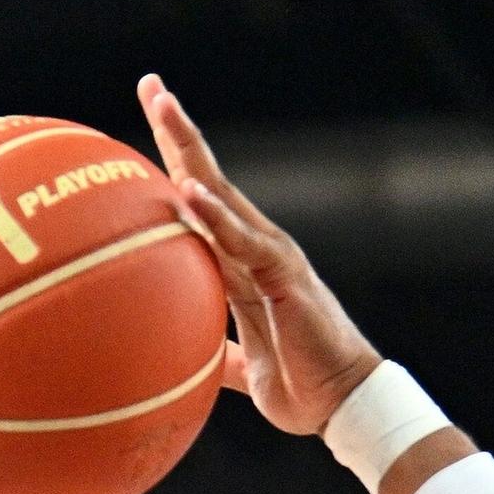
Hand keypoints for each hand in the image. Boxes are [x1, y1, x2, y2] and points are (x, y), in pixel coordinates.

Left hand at [138, 74, 382, 434]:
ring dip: (190, 150)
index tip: (150, 117)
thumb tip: (185, 365)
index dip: (176, 160)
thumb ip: (217, 357)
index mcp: (243, 264)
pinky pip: (243, 242)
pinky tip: (189, 189)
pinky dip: (215, 215)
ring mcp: (271, 255)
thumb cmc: (301, 387)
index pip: (202, 203)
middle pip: (208, 178)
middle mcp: (256, 247)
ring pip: (222, 194)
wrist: (344, 406)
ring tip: (163, 108)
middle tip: (151, 86)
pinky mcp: (284, 274)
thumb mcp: (244, 370)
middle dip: (178, 131)